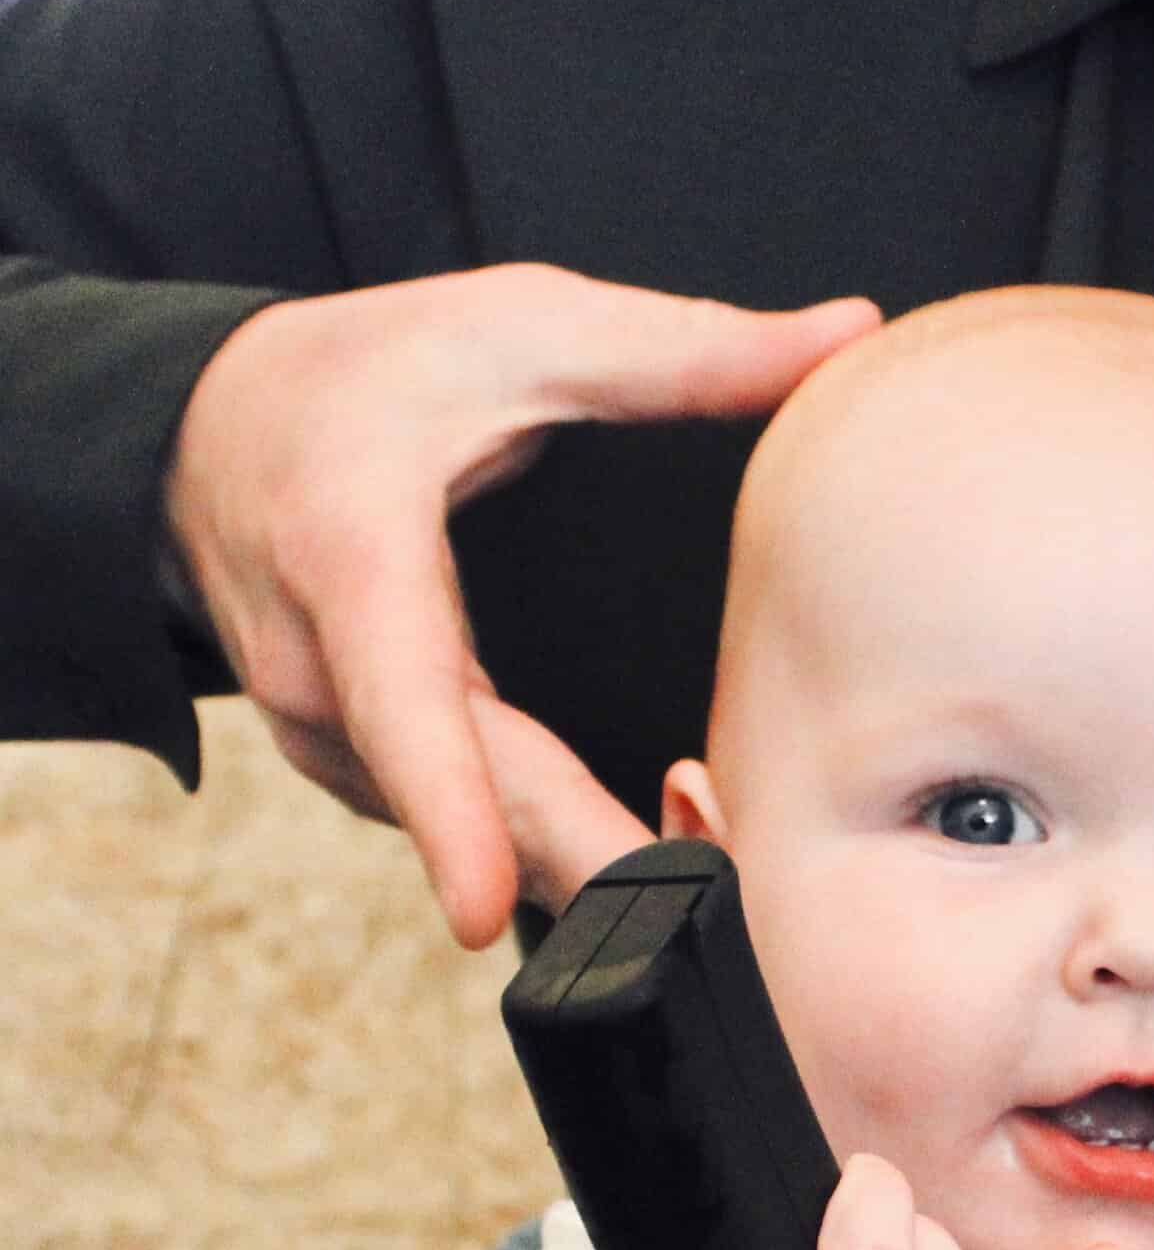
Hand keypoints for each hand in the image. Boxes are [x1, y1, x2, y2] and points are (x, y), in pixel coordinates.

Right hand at [165, 264, 880, 945]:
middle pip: (467, 806)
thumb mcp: (518, 326)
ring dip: (584, 868)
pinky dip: (550, 850)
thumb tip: (846, 334)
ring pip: (472, 833)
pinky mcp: (355, 774)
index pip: (400, 705)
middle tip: (709, 923)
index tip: (484, 912)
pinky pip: (464, 829)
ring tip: (704, 896)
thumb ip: (685, 350)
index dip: (448, 815)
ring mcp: (327, 740)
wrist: (210, 434)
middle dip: (589, 870)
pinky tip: (636, 862)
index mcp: (354, 560)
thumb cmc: (367, 375)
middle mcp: (320, 674)